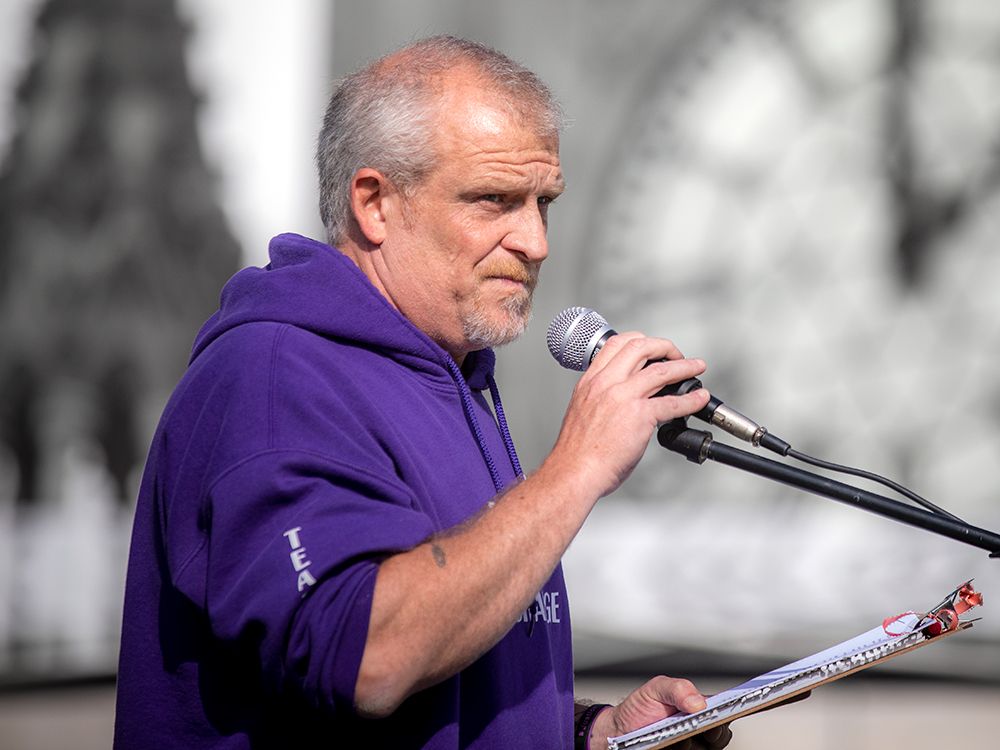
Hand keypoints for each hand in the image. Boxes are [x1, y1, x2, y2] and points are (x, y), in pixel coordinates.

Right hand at [550, 332, 709, 498]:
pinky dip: (691, 400)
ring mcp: (623, 398)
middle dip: (664, 346)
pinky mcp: (639, 416)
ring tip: (696, 368)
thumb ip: (601, 399)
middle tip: (676, 355)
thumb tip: (621, 400)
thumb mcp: (582, 411)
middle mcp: (606, 384)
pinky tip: (699, 400)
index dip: (640, 341)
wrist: (575, 471)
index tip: (652, 349)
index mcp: (591, 382)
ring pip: (661, 370)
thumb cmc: (577, 451)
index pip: (617, 344)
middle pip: (640, 347)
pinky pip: (672, 402)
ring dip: (684, 367)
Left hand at [589, 676, 731, 749]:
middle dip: (715, 731)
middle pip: (722, 734)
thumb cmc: (640, 708)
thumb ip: (676, 688)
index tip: (734, 710)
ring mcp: (694, 746)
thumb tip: (699, 702)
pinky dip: (688, 749)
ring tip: (680, 739)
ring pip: (709, 748)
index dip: (734, 709)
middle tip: (703, 729)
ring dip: (696, 744)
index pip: (725, 709)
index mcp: (699, 708)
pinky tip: (674, 746)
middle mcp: (701, 728)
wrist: (619, 731)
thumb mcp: (655, 689)